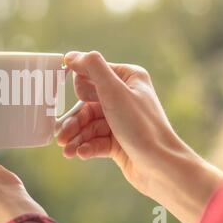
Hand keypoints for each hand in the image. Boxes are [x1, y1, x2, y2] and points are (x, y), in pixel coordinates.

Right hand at [57, 51, 222, 222]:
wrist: (161, 167)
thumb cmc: (141, 126)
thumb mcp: (115, 92)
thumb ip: (93, 68)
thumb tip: (71, 56)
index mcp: (127, 78)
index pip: (92, 75)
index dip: (80, 90)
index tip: (76, 102)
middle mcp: (124, 97)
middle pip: (86, 104)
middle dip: (74, 122)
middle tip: (61, 136)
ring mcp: (121, 120)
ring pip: (88, 125)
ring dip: (76, 137)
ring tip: (67, 150)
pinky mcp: (118, 141)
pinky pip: (95, 140)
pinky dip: (86, 147)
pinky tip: (80, 154)